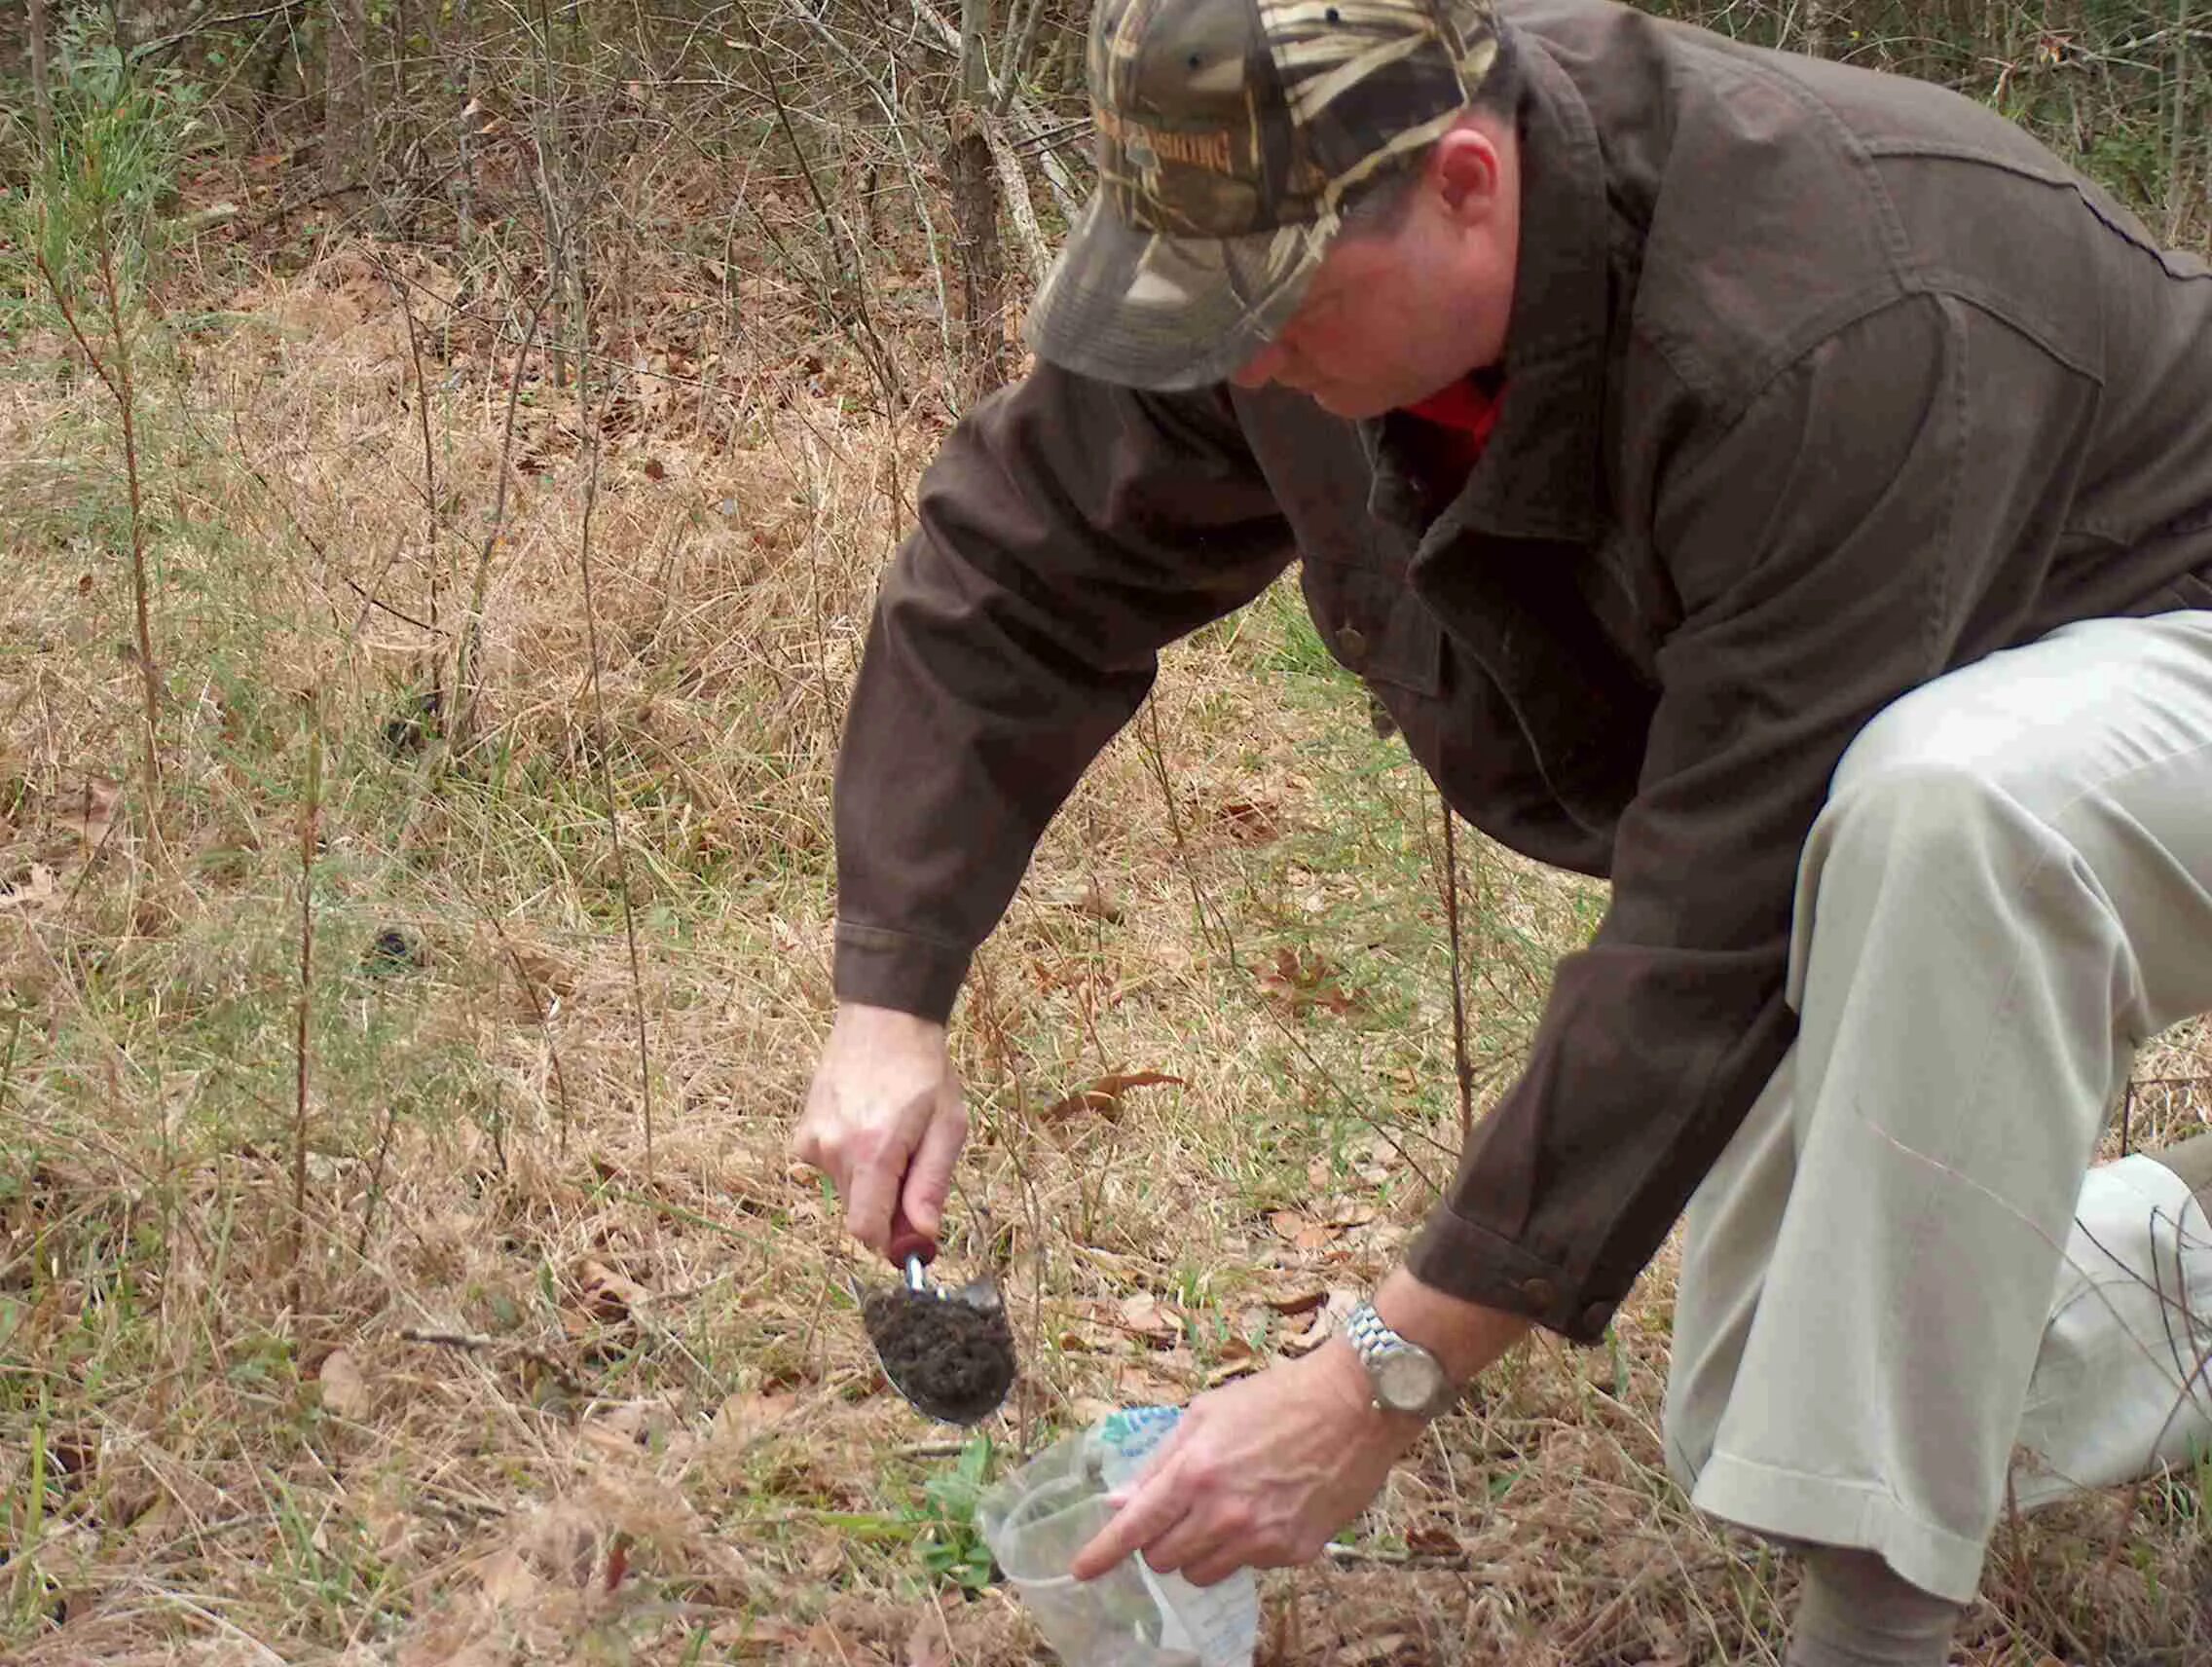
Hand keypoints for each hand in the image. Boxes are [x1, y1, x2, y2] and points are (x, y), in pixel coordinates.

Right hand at [790, 1003, 965, 1262]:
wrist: (883, 1019)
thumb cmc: (923, 1070)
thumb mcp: (947, 1126)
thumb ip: (931, 1184)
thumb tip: (923, 1236)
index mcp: (872, 1151)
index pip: (865, 1230)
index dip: (891, 1242)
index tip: (913, 1232)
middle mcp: (833, 1150)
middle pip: (859, 1212)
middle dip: (887, 1204)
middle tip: (913, 1164)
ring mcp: (812, 1141)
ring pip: (846, 1190)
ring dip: (870, 1180)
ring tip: (891, 1134)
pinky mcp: (803, 1134)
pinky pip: (830, 1169)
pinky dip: (850, 1161)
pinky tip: (865, 1125)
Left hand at [1068, 1341, 1419, 1589]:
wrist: (1354, 1405)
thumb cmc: (1277, 1398)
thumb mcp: (1207, 1413)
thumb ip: (1161, 1462)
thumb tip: (1121, 1501)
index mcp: (1196, 1471)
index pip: (1135, 1528)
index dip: (1103, 1553)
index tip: (1082, 1570)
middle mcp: (1224, 1513)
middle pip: (1164, 1559)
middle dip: (1160, 1541)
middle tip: (1180, 1512)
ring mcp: (1261, 1538)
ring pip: (1202, 1572)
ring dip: (1200, 1551)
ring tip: (1225, 1511)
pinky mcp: (1294, 1553)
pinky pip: (1248, 1566)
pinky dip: (1246, 1546)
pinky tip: (1267, 1509)